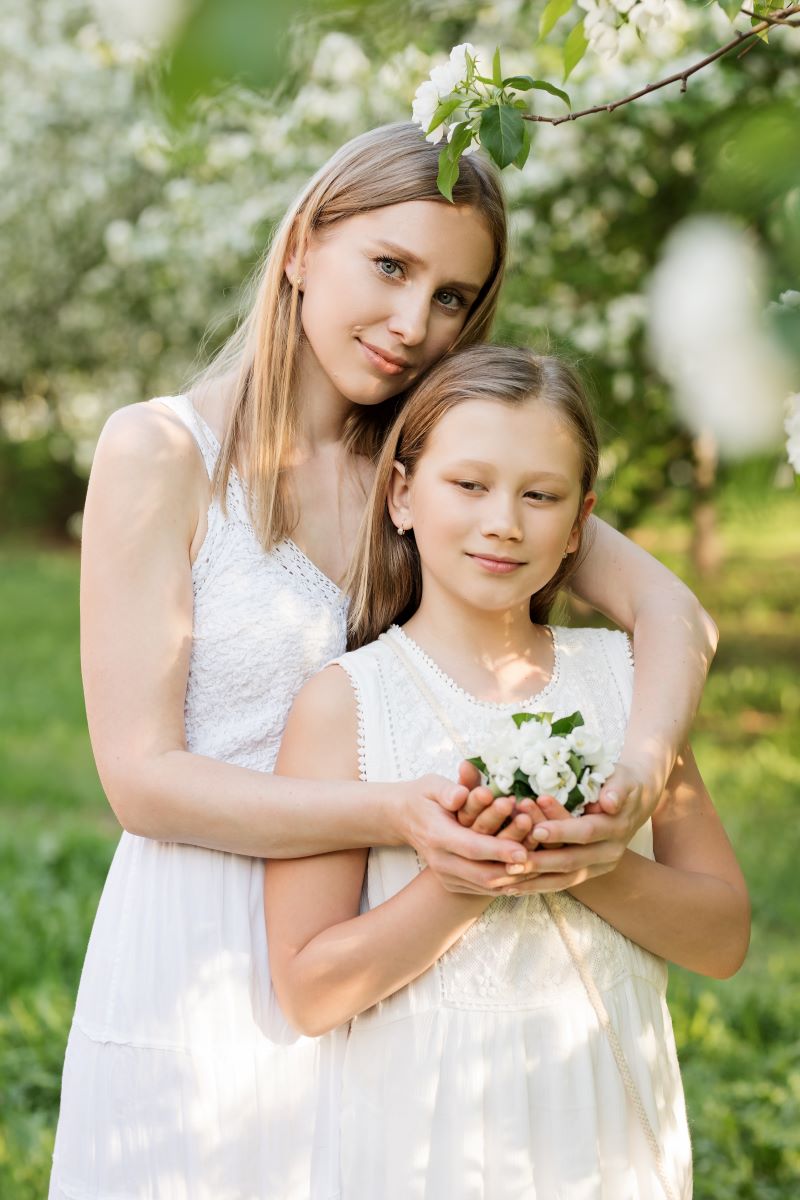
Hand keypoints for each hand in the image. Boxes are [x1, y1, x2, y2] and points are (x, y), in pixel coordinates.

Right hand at [400, 773, 537, 894]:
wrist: (403, 818)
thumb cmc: (424, 796)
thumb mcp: (432, 784)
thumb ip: (448, 789)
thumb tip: (461, 795)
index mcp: (436, 835)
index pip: (472, 847)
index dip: (499, 850)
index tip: (525, 850)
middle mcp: (440, 861)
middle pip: (482, 873)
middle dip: (514, 868)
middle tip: (542, 857)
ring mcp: (445, 876)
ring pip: (486, 886)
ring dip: (515, 877)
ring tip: (541, 863)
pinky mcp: (452, 884)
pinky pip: (483, 889)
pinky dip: (507, 882)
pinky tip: (528, 871)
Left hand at [514, 762, 655, 887]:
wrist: (636, 801)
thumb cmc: (621, 782)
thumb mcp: (623, 779)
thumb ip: (616, 789)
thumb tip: (610, 803)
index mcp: (616, 828)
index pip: (586, 831)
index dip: (561, 831)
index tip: (536, 830)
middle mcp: (609, 852)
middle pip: (572, 860)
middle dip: (541, 861)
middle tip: (512, 861)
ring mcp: (599, 866)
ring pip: (565, 878)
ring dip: (535, 880)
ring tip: (505, 881)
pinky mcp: (589, 873)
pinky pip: (561, 882)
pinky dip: (537, 885)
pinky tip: (512, 888)